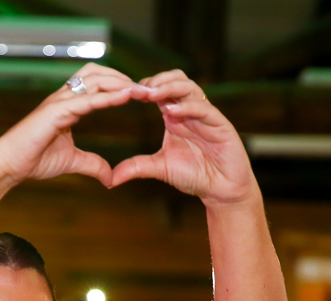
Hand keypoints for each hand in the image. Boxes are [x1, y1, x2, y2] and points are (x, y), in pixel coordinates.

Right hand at [0, 63, 139, 186]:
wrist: (9, 165)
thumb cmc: (33, 160)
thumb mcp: (72, 162)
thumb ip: (92, 165)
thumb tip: (110, 177)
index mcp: (67, 105)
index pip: (97, 85)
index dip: (119, 85)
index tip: (140, 93)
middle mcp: (63, 98)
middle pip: (98, 74)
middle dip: (123, 78)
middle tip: (146, 88)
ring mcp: (59, 102)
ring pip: (94, 79)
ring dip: (119, 82)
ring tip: (141, 89)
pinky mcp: (55, 112)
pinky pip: (86, 99)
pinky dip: (107, 96)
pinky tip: (125, 96)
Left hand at [110, 70, 256, 204]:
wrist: (221, 190)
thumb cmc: (194, 175)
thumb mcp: (159, 168)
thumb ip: (136, 168)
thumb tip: (110, 179)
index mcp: (175, 116)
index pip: (160, 90)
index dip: (144, 88)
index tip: (125, 93)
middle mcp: (190, 111)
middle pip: (176, 80)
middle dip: (157, 81)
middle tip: (138, 89)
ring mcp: (206, 115)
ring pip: (190, 88)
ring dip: (170, 87)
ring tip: (152, 94)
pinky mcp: (220, 125)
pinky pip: (204, 109)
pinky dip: (188, 107)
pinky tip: (172, 112)